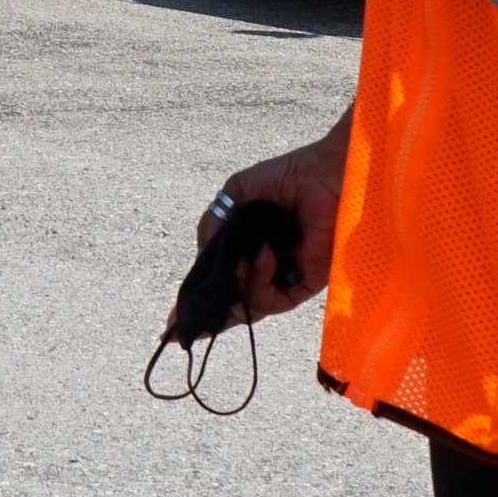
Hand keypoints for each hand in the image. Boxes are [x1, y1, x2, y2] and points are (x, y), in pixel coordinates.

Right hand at [194, 112, 350, 325]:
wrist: (325, 171)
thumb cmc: (288, 176)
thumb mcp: (238, 193)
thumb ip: (214, 223)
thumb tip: (202, 257)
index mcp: (247, 248)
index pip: (221, 282)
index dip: (198, 303)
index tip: (172, 325)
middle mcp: (264, 268)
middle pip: (233, 305)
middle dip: (210, 315)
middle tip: (188, 320)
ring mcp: (284, 277)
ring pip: (250, 306)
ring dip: (236, 288)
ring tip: (238, 262)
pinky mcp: (306, 283)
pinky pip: (275, 299)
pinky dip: (260, 281)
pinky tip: (263, 255)